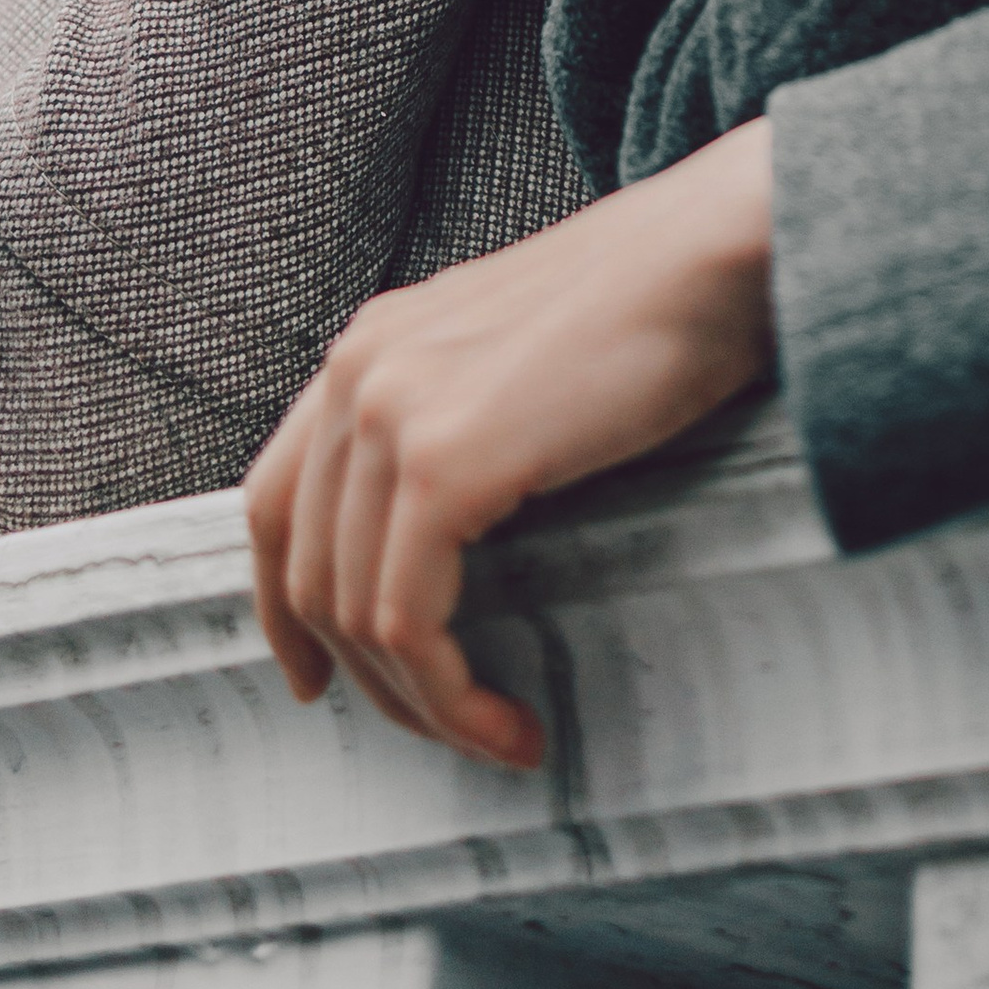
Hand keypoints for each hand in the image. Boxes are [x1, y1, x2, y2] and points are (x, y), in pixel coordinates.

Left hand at [245, 118, 776, 767]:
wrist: (713, 255)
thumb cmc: (654, 305)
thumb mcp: (517, 356)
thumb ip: (457, 413)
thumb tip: (445, 525)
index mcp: (371, 344)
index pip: (275, 500)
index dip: (283, 606)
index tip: (318, 676)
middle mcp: (359, 371)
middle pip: (309, 572)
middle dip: (368, 677)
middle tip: (445, 724)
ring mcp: (390, 412)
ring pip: (356, 612)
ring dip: (422, 701)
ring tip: (495, 733)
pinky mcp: (440, 465)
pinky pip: (409, 623)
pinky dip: (449, 695)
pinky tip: (507, 720)